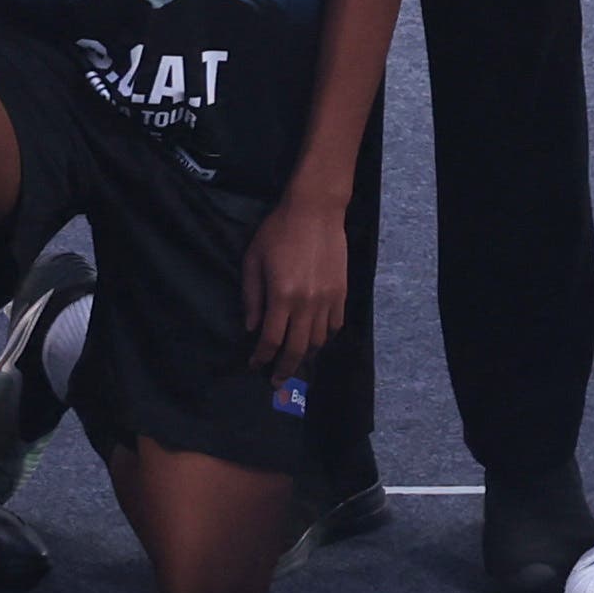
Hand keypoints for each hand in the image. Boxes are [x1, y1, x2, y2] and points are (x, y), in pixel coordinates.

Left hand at [244, 192, 353, 372]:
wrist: (315, 210)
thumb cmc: (278, 232)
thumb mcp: (253, 261)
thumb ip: (252, 297)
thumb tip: (252, 328)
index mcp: (281, 296)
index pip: (271, 340)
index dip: (261, 358)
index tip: (254, 365)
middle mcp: (306, 303)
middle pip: (297, 349)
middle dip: (284, 370)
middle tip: (276, 382)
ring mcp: (328, 299)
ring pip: (318, 341)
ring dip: (305, 355)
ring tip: (295, 360)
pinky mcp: (342, 292)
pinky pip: (335, 325)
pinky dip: (325, 337)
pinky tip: (315, 338)